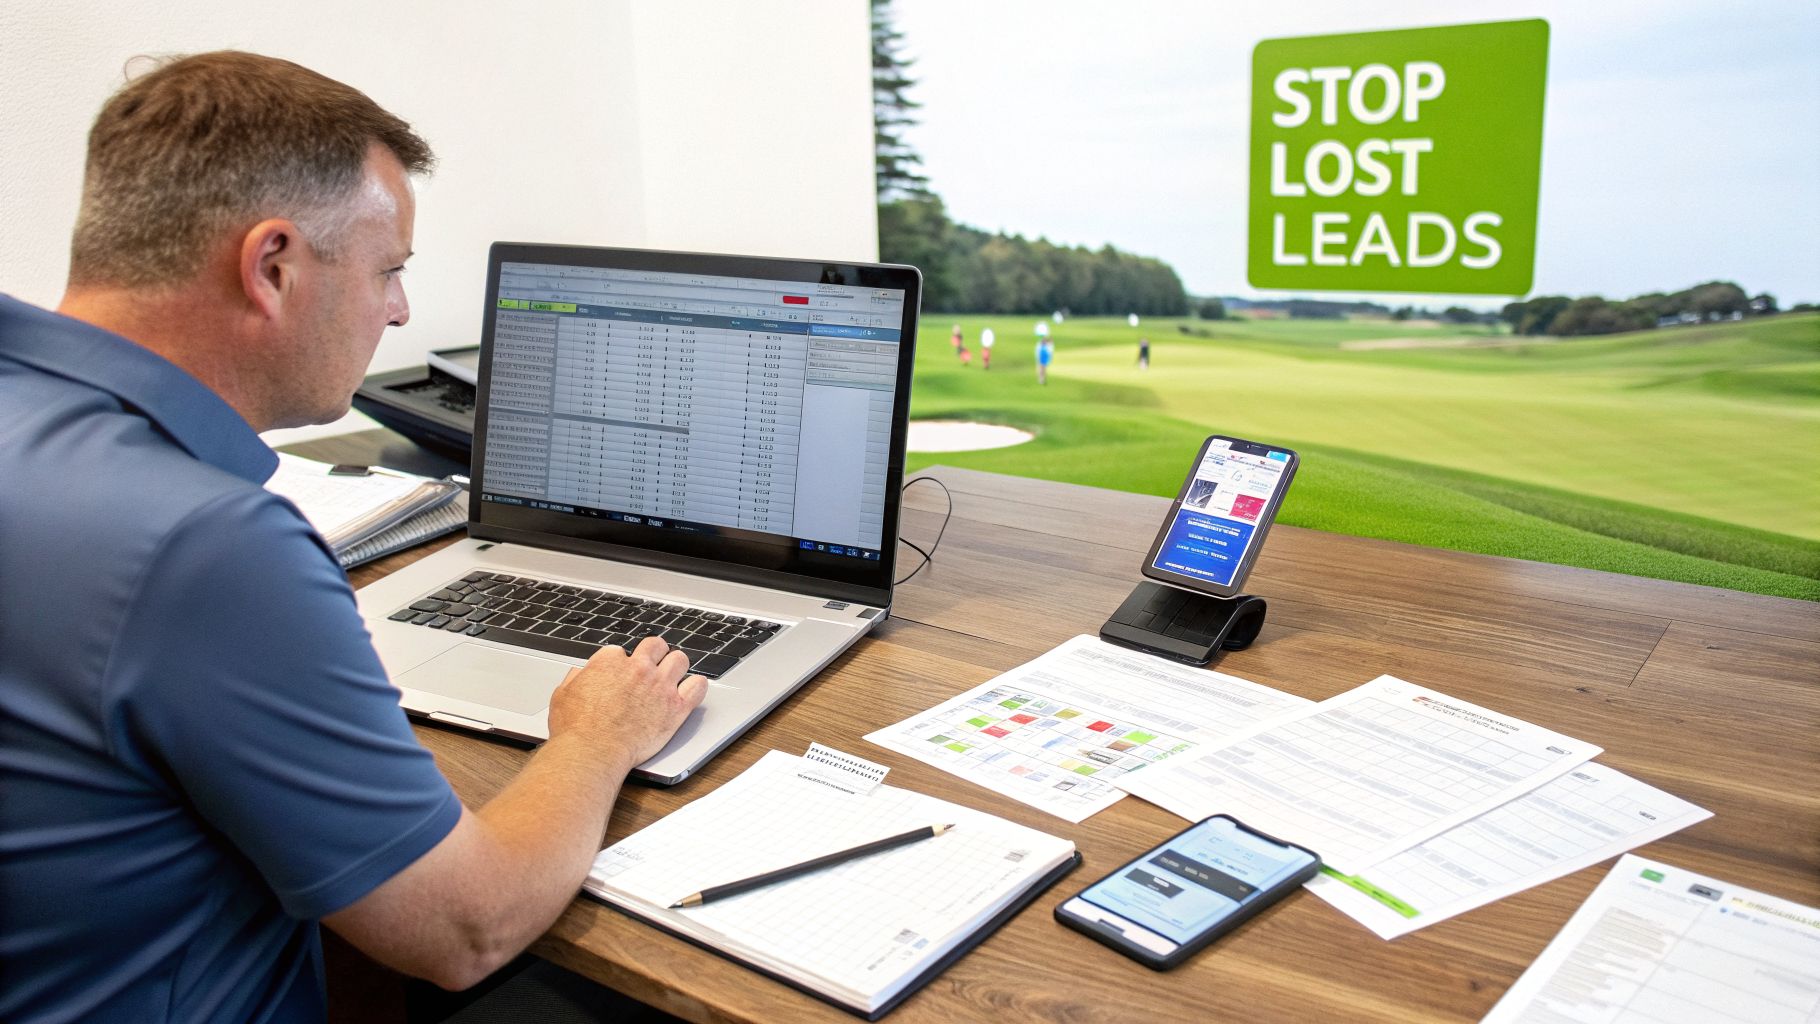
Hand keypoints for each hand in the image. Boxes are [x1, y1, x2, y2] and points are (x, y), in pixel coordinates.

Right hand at [547, 637, 706, 771]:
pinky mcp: (675, 707)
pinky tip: (692, 689)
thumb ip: (575, 679)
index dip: (622, 664)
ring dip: (676, 666)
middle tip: (654, 665)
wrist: (592, 753)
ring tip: (674, 675)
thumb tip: (579, 675)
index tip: (623, 674)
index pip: (622, 651)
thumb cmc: (575, 730)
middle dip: (654, 654)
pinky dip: (697, 686)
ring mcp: (659, 686)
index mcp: (609, 662)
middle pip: (656, 645)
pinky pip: (698, 686)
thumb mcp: (562, 696)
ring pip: (680, 660)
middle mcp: (638, 668)